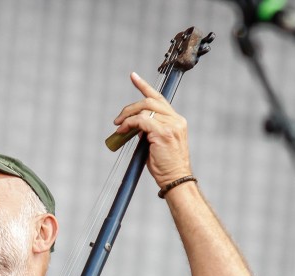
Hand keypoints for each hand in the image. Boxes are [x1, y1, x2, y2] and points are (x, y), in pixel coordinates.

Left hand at [112, 71, 193, 187]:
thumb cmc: (165, 166)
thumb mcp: (157, 143)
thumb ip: (149, 130)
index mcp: (176, 121)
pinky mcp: (163, 132)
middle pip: (150, 102)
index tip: (133, 77)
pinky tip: (123, 131)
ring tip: (119, 128)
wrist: (175, 179)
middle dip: (130, 107)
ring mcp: (171, 125)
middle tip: (118, 120)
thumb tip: (135, 125)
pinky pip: (141, 121)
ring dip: (128, 117)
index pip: (159, 99)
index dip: (145, 87)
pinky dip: (129, 124)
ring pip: (144, 110)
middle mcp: (176, 120)